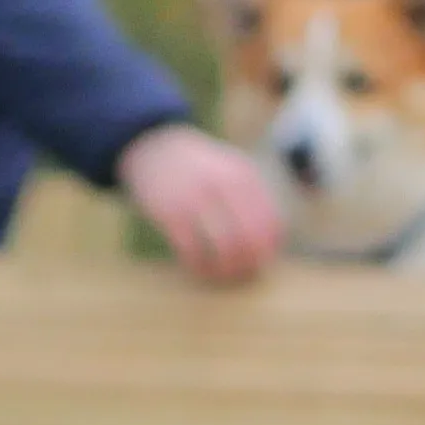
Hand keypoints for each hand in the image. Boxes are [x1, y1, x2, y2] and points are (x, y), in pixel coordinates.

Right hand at [116, 123, 283, 285]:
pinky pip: (192, 249)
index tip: (263, 261)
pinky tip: (198, 268)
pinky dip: (199, 265)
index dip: (269, 247)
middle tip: (243, 274)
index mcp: (244, 176)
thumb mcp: (231, 169)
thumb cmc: (197, 166)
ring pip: (224, 246)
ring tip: (222, 275)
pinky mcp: (171, 214)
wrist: (154, 149)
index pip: (268, 220)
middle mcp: (224, 187)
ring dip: (226, 268)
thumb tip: (270, 237)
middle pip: (249, 236)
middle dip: (250, 262)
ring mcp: (196, 200)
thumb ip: (251, 196)